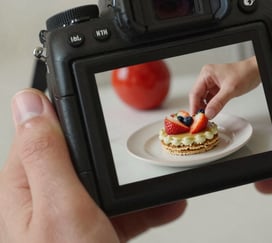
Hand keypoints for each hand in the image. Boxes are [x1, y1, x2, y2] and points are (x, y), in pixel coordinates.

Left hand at [0, 89, 185, 242]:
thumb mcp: (60, 210)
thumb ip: (47, 155)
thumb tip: (29, 103)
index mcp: (26, 185)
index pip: (44, 129)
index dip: (71, 112)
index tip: (99, 102)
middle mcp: (44, 200)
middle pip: (84, 158)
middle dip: (115, 155)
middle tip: (143, 150)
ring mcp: (69, 219)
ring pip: (106, 187)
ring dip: (137, 185)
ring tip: (166, 184)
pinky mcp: (90, 234)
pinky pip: (118, 213)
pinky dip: (144, 210)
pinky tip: (166, 207)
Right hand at [189, 56, 259, 118]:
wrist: (256, 71)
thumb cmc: (245, 73)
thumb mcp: (230, 89)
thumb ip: (218, 103)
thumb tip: (208, 113)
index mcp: (207, 74)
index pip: (195, 92)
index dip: (194, 106)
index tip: (195, 117)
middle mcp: (207, 78)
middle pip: (197, 96)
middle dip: (199, 108)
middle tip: (201, 120)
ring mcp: (212, 84)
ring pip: (203, 99)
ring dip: (205, 108)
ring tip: (207, 117)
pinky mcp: (218, 89)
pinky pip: (210, 100)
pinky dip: (211, 107)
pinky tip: (212, 112)